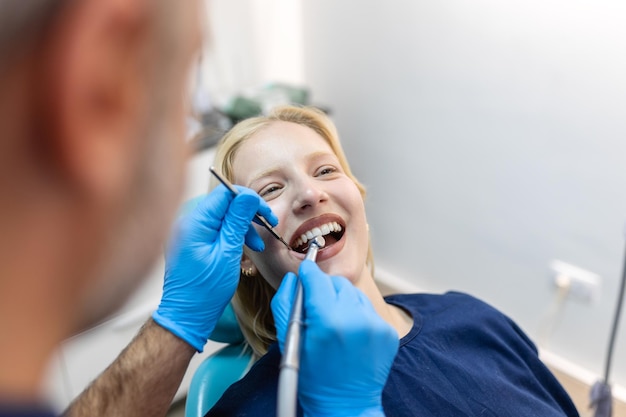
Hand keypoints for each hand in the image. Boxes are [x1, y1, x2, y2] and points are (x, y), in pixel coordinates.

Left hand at [153, 185, 275, 351]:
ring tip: (257, 245)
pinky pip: (215, 228)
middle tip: (268, 225)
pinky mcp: (192, 241)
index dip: (249, 199)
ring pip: (222, 216)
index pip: (225, 194)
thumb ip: (237, 222)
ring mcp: (188, 232)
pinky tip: (244, 248)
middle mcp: (188, 223)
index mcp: (195, 223)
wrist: (187, 315)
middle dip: (248, 213)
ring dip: (242, 226)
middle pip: (224, 203)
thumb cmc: (205, 291)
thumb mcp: (228, 253)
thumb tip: (248, 197)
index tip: (266, 212)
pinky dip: (232, 234)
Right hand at [272, 261, 398, 416]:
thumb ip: (286, 304)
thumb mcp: (289, 342)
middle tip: (317, 307)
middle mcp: (356, 319)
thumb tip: (294, 279)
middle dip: (324, 289)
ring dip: (341, 301)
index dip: (308, 274)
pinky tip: (349, 334)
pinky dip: (357, 315)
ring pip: (354, 293)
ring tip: (334, 324)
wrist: (345, 406)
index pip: (317, 279)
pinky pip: (368, 310)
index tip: (304, 272)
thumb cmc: (312, 378)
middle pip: (337, 283)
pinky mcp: (388, 332)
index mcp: (327, 321)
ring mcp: (376, 325)